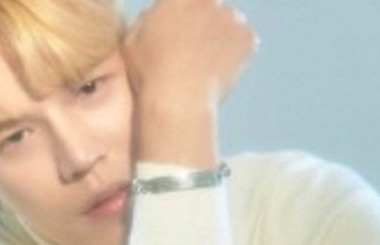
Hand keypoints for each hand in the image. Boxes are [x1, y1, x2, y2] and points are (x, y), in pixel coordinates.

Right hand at [123, 0, 257, 165]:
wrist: (178, 101)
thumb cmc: (150, 74)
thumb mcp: (131, 41)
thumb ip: (147, 20)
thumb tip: (156, 15)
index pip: (183, 1)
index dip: (180, 17)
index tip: (178, 32)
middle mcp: (207, 0)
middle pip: (207, 6)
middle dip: (202, 22)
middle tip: (192, 49)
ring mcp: (231, 17)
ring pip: (227, 21)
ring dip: (220, 35)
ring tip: (205, 62)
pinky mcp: (248, 37)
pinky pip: (243, 40)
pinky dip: (236, 52)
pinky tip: (218, 69)